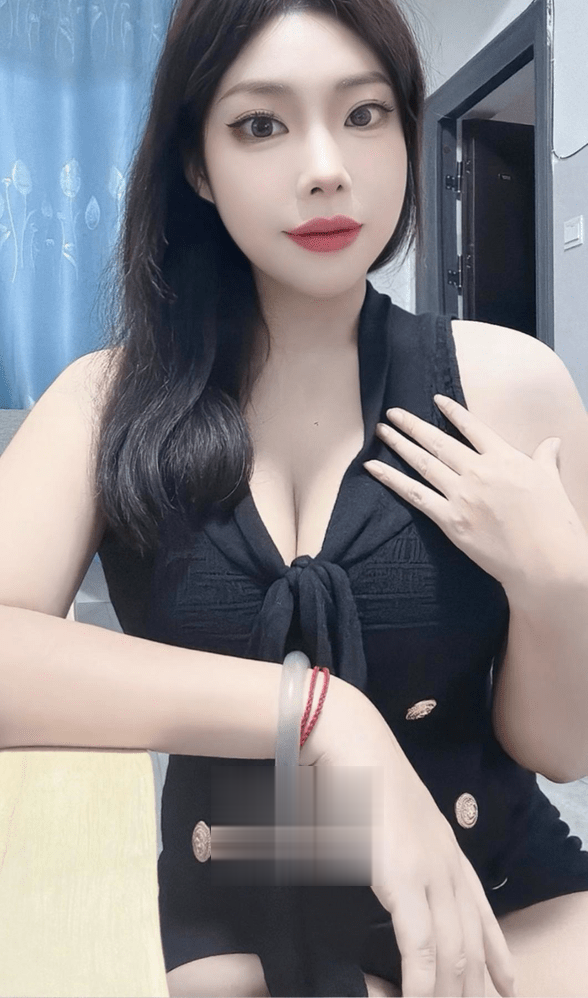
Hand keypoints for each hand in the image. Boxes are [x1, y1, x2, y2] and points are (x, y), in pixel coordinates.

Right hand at [311, 687, 517, 997]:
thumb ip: (395, 846)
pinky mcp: (404, 879)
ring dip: (449, 992)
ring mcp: (429, 871)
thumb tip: (387, 869)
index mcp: (445, 846)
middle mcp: (447, 862)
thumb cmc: (357, 773)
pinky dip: (422, 982)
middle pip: (471, 939)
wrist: (349, 741)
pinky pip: (420, 946)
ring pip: (452, 951)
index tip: (506, 984)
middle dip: (474, 985)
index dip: (496, 951)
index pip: (481, 910)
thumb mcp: (388, 814)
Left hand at [363, 394, 585, 590]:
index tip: (436, 400)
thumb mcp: (552, 483)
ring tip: (381, 430)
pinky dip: (391, 479)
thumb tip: (551, 442)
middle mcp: (479, 471)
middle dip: (413, 425)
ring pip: (422, 463)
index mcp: (505, 458)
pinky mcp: (449, 520)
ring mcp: (462, 495)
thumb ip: (545, 459)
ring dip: (399, 444)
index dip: (452, 412)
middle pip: (439, 441)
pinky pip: (414, 495)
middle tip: (393, 412)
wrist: (545, 561)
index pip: (473, 427)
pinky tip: (374, 467)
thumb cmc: (554, 524)